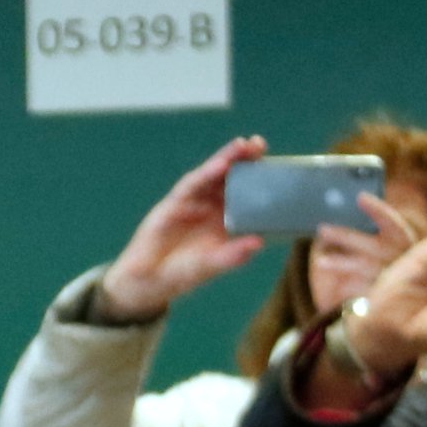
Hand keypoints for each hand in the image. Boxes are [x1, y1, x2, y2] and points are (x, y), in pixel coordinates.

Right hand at [93, 136, 269, 324]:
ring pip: (212, 176)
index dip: (261, 179)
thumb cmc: (181, 274)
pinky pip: (192, 185)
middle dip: (245, 160)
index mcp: (225, 221)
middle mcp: (210, 208)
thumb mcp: (210, 266)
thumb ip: (233, 256)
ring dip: (226, 159)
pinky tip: (220, 164)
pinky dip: (206, 174)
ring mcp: (192, 203)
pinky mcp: (173, 204)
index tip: (281, 166)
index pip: (246, 195)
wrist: (145, 282)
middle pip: (230, 178)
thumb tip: (259, 242)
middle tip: (260, 144)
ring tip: (242, 146)